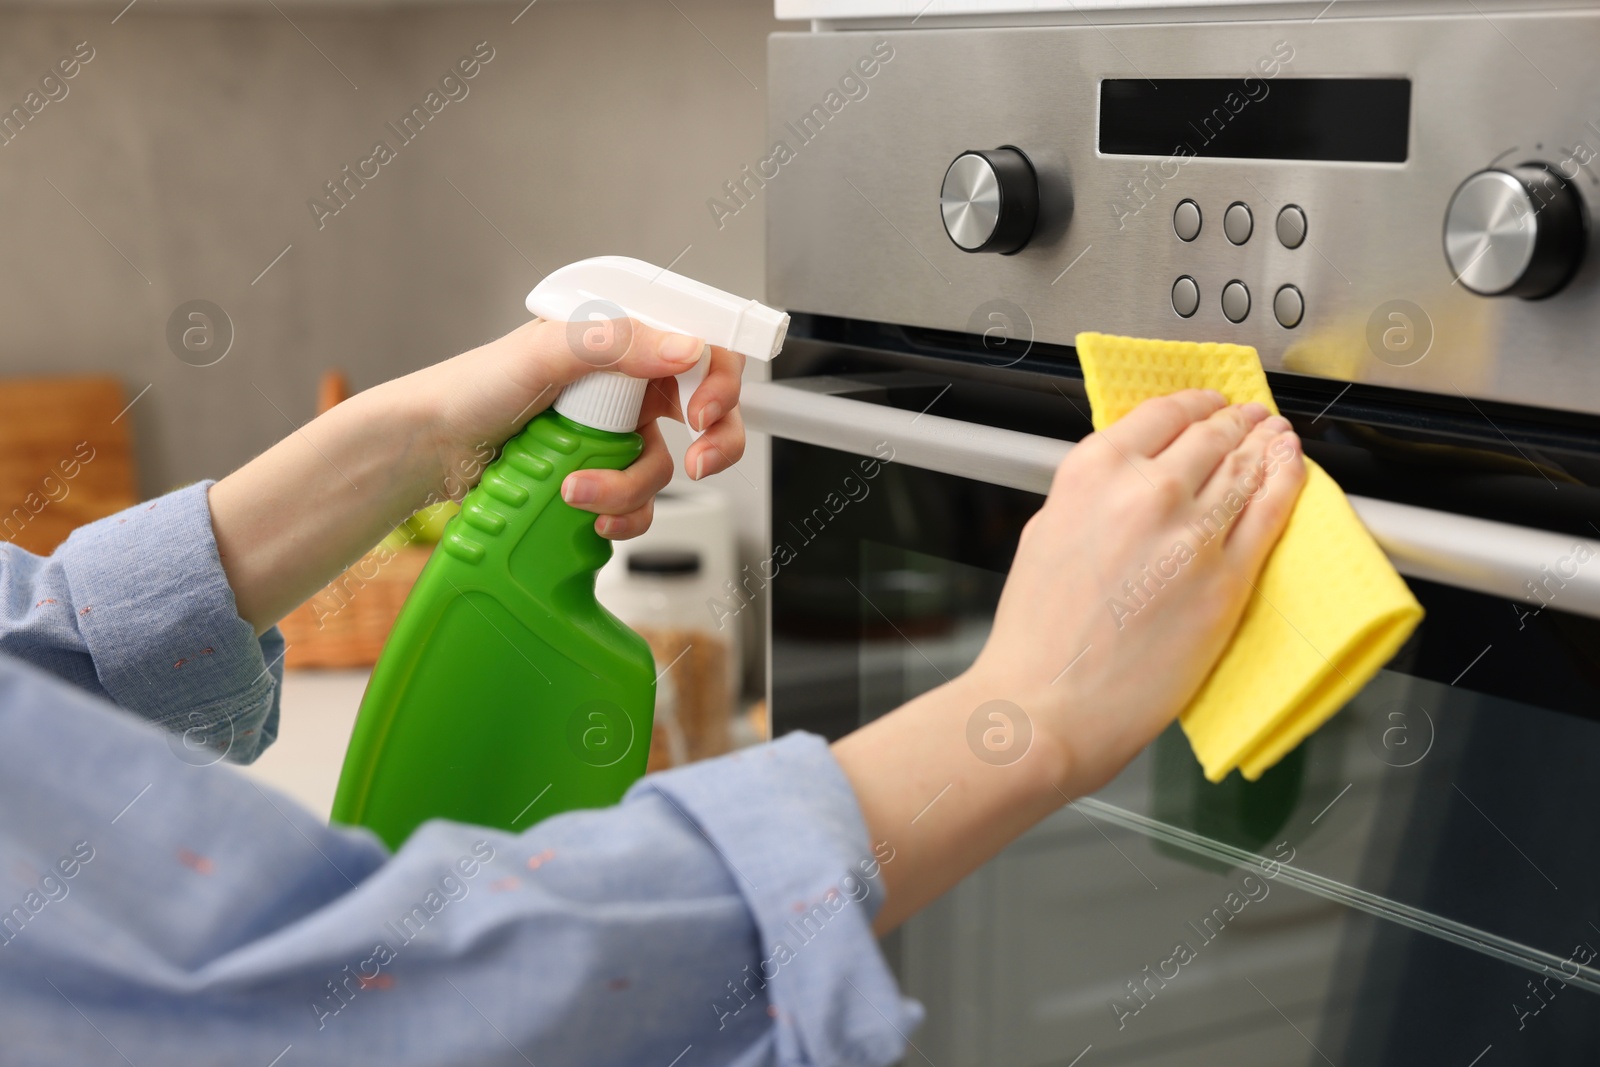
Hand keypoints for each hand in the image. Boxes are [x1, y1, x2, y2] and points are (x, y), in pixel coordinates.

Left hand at [393, 316, 746, 538]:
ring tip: (578, 492)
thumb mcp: (543, 352)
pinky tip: (590, 515)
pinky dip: (622, 515)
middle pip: (709, 412)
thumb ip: (615, 343)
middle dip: (714, 445)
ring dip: (632, 489)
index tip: (702, 414)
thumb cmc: (473, 386)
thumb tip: (684, 348)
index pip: (700, 349)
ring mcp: (616, 433)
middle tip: (696, 464)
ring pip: (666, 467)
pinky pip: (639, 503)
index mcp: (623, 339)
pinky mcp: (600, 474)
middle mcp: (627, 384)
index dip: (719, 382)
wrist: (430, 448)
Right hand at [967, 389, 1306, 795]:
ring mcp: (1192, 533)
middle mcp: (1146, 491)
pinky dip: (1287, 481)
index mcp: (1092, 473)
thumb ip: (1093, 497)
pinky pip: (1270, 512)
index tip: (1204, 405)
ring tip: (1275, 436)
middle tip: (1245, 417)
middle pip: (1209, 435)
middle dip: (1232, 421)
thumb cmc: (1038, 637)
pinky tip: (1292, 466)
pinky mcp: (1227, 577)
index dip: (1192, 404)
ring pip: (1245, 466)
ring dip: (1265, 444)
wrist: (1050, 704)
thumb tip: (1129, 481)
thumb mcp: (1047, 534)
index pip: (1160, 414)